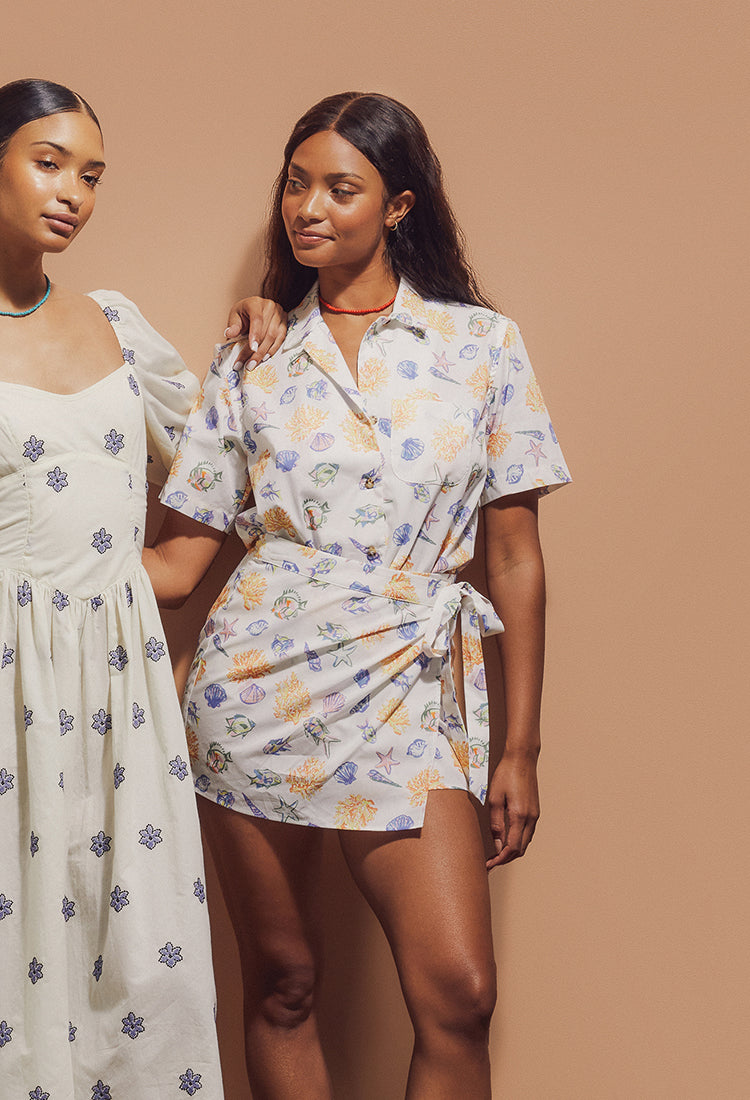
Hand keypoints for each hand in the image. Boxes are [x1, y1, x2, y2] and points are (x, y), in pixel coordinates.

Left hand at [224, 297, 286, 368]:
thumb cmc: (244, 312)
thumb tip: (229, 334)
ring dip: (264, 353)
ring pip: (274, 337)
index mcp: (256, 303)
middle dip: (256, 351)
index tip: (252, 348)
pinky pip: (280, 339)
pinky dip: (273, 350)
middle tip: (247, 364)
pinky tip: (265, 358)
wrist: (256, 307)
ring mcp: (279, 315)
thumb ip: (233, 325)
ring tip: (254, 364)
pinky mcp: (284, 323)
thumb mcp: (235, 315)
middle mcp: (270, 307)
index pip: (257, 319)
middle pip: (265, 332)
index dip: (255, 334)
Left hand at [485, 752, 539, 869]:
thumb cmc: (506, 775)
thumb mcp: (494, 799)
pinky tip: (506, 839)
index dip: (500, 860)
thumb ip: (496, 823)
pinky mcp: (535, 811)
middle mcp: (531, 818)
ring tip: (496, 853)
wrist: (522, 759)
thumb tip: (497, 844)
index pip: (512, 848)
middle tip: (490, 862)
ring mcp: (535, 815)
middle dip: (506, 858)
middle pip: (521, 849)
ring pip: (525, 842)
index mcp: (520, 816)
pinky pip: (528, 833)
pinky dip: (518, 841)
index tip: (488, 865)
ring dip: (512, 851)